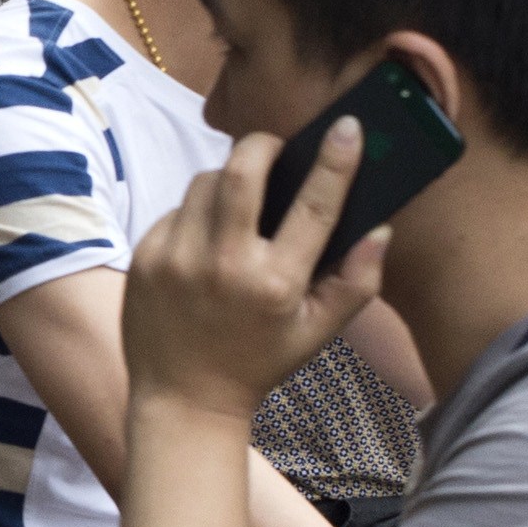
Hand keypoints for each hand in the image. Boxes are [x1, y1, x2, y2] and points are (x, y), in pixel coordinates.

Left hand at [120, 119, 392, 419]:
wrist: (183, 398)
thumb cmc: (258, 362)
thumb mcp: (318, 332)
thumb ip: (357, 282)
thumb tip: (380, 229)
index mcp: (275, 284)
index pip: (314, 206)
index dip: (335, 161)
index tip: (347, 128)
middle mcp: (224, 266)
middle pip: (242, 169)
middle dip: (263, 145)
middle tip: (275, 149)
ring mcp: (178, 258)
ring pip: (205, 181)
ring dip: (227, 179)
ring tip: (240, 203)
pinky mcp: (147, 256)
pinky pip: (177, 208)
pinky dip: (197, 213)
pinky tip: (206, 240)